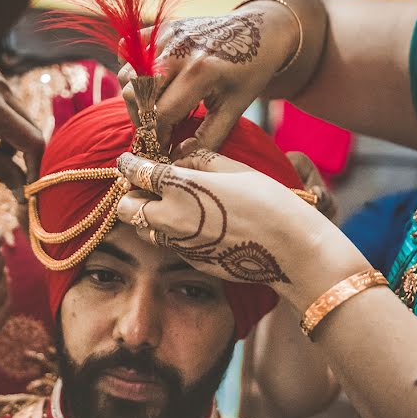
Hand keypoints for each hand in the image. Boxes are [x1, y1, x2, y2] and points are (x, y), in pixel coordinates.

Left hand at [0, 62, 43, 189]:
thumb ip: (1, 172)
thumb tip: (24, 193)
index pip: (33, 140)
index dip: (36, 166)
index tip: (30, 184)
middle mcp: (0, 86)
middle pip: (31, 126)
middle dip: (24, 152)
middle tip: (12, 171)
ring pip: (20, 114)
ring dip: (12, 134)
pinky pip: (8, 100)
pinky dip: (2, 117)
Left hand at [115, 149, 368, 312]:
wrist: (289, 249)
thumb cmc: (269, 202)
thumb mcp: (235, 168)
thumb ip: (199, 159)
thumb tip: (180, 157)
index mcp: (180, 185)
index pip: (136, 172)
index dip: (129, 164)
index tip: (129, 161)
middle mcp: (171, 216)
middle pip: (126, 207)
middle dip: (131, 195)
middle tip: (147, 188)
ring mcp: (179, 243)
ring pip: (144, 229)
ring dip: (149, 217)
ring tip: (171, 206)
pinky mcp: (190, 260)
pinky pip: (169, 244)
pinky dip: (172, 233)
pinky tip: (197, 226)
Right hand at [119, 1, 299, 153]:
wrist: (259, 31)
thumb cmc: (250, 73)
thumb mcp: (235, 109)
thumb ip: (207, 139)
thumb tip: (176, 160)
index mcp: (200, 72)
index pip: (159, 114)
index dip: (157, 138)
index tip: (162, 151)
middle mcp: (178, 50)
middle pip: (135, 95)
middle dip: (143, 121)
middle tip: (159, 132)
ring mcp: (166, 35)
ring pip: (128, 75)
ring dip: (136, 99)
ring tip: (157, 110)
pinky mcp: (160, 28)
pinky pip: (128, 51)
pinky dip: (133, 70)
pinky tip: (152, 83)